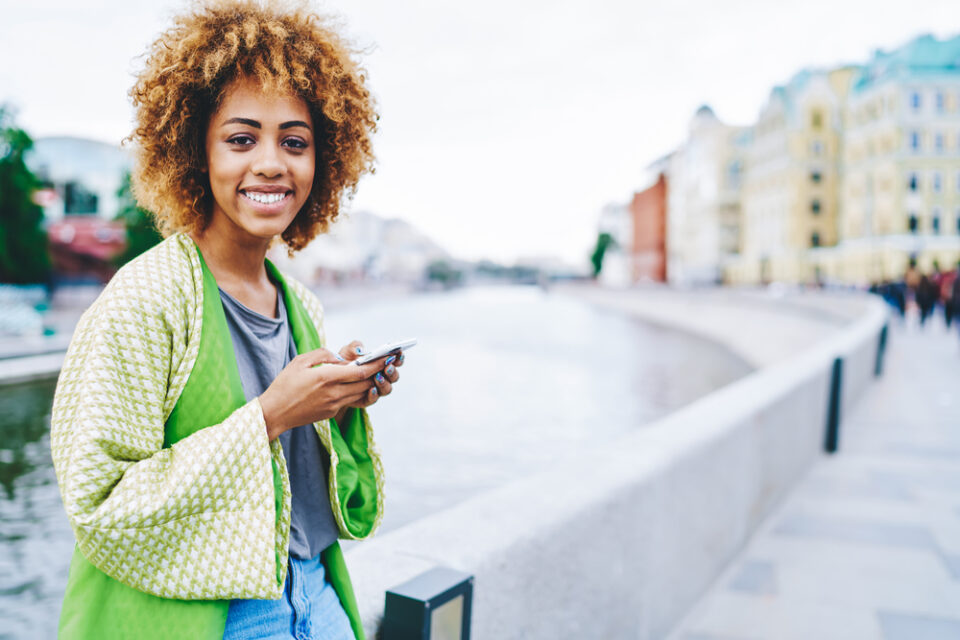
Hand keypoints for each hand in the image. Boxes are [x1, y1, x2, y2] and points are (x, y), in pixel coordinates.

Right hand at [258, 346, 389, 439]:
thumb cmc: (284, 384)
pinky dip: (357, 392)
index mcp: (326, 377)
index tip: (387, 356)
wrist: (275, 413)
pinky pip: (350, 401)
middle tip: (386, 362)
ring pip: (360, 394)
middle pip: (365, 384)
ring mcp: (334, 405)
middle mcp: (333, 393)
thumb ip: (322, 354)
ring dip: (370, 384)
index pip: (360, 372)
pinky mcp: (331, 413)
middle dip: (378, 373)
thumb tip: (339, 356)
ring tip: (376, 372)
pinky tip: (357, 384)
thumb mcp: (300, 361)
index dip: (377, 365)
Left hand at [334, 340, 403, 420]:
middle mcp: (382, 377)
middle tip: (387, 366)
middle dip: (392, 371)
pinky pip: (373, 399)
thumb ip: (354, 347)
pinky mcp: (367, 399)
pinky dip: (374, 394)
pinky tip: (371, 389)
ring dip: (384, 383)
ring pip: (387, 389)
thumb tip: (361, 350)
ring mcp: (376, 389)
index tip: (398, 353)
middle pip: (394, 376)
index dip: (399, 358)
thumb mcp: (347, 351)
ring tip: (378, 377)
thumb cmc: (343, 362)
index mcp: (381, 364)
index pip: (395, 361)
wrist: (332, 379)